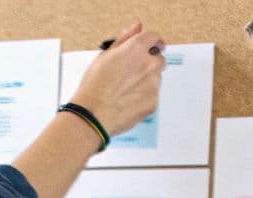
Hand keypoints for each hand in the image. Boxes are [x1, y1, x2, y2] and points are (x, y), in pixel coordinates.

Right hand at [68, 21, 165, 137]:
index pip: (155, 38)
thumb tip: (137, 27)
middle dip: (150, 63)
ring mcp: (153, 84)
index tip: (150, 46)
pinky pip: (154, 96)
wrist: (93, 114)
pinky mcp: (154, 101)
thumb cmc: (94, 86)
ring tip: (126, 89)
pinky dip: (145, 97)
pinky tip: (128, 100)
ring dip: (147, 80)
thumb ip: (125, 39)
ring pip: (157, 78)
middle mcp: (149, 64)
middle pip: (159, 58)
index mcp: (136, 49)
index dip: (151, 42)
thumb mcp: (105, 55)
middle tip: (132, 73)